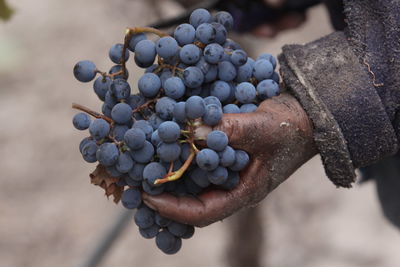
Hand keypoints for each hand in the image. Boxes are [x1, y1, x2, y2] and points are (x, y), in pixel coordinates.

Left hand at [142, 93, 316, 226]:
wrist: (306, 117)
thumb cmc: (290, 128)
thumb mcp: (261, 127)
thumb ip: (228, 129)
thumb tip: (190, 129)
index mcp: (245, 192)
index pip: (203, 212)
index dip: (173, 209)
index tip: (147, 196)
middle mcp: (234, 187)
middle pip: (192, 203)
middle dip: (165, 195)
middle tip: (136, 181)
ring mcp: (230, 174)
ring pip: (194, 185)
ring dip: (171, 176)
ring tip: (145, 165)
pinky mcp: (228, 158)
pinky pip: (201, 165)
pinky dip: (183, 158)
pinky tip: (169, 146)